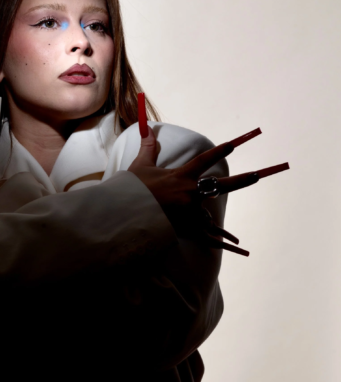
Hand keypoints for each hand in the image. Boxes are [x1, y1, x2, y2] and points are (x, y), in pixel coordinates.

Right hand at [128, 93, 289, 255]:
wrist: (123, 214)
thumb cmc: (131, 190)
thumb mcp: (140, 168)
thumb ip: (148, 149)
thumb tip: (148, 130)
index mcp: (181, 177)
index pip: (204, 160)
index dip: (220, 151)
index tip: (236, 144)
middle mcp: (189, 193)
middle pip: (221, 185)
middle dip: (241, 180)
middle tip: (258, 175)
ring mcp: (189, 211)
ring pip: (209, 215)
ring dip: (218, 225)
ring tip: (236, 236)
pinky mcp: (184, 227)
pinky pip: (205, 236)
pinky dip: (220, 244)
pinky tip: (238, 250)